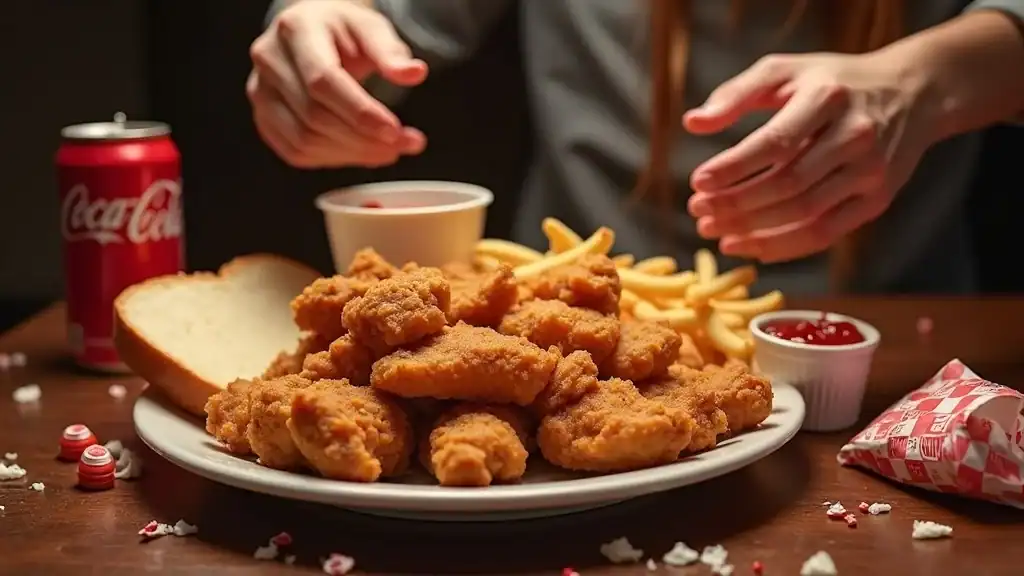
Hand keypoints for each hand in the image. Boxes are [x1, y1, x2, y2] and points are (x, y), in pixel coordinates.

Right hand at [248, 0, 428, 167]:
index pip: (323, 80)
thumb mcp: (371, 29)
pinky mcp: (265, 118)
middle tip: (404, 144)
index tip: (394, 131)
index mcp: (295, 29)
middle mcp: (269, 60)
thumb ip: (391, 52)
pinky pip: (297, 152)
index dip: (360, 112)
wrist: (313, 34)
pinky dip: (334, 159)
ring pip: (305, 140)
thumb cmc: (343, 31)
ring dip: (353, 154)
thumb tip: (414, 73)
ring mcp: (260, 92)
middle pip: (314, 115)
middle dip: (364, 138)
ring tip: (389, 150)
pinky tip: (361, 152)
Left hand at [683, 52, 932, 262]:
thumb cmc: (832, 83)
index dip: (734, 167)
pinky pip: (826, 234)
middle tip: (698, 212)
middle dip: (736, 204)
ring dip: (753, 230)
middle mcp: (855, 136)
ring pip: (805, 215)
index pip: (776, 142)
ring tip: (714, 232)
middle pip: (788, 184)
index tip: (698, 182)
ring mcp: (871, 172)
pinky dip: (784, 247)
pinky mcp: (877, 200)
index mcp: (828, 98)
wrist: (911, 93)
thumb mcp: (785, 70)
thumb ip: (736, 94)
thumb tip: (693, 123)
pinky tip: (750, 246)